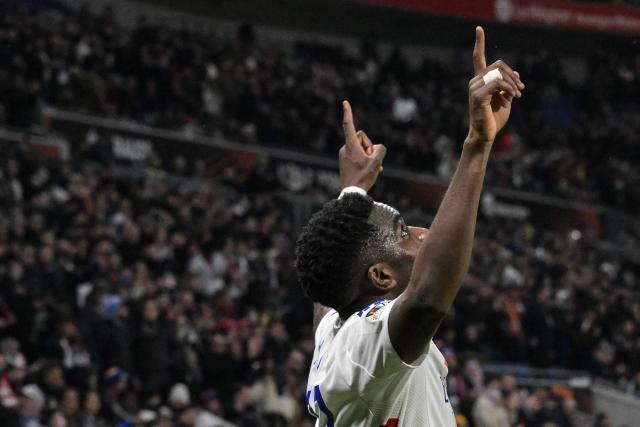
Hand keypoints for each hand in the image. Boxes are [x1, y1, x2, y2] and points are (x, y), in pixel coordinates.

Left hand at [339, 101, 386, 190]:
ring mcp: (345, 155)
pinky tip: (370, 171)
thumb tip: (377, 148)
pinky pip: (358, 155)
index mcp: (351, 146)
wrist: (352, 193)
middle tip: (372, 160)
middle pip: (362, 138)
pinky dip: (365, 160)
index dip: (348, 113)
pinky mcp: (345, 161)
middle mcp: (345, 148)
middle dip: (370, 146)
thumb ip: (380, 149)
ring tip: (372, 168)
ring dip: (369, 155)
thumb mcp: (377, 162)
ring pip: (361, 147)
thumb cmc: (363, 177)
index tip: (345, 102)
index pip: (348, 125)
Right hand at [467, 26, 524, 144]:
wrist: (485, 135)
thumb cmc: (494, 119)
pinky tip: (511, 100)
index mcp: (480, 81)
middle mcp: (475, 81)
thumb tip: (516, 74)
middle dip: (513, 75)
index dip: (479, 42)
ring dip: (513, 84)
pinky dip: (509, 90)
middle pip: (498, 65)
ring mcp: (474, 88)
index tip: (478, 28)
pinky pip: (498, 83)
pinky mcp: (478, 95)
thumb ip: (510, 86)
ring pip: (499, 74)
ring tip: (517, 96)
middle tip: (520, 89)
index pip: (478, 58)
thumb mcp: (506, 99)